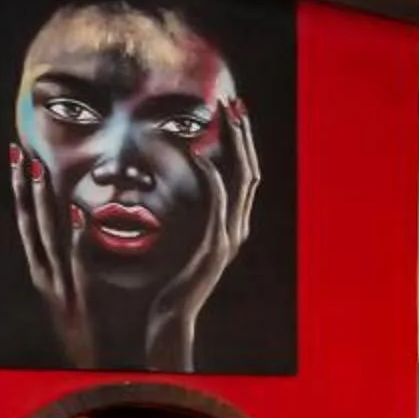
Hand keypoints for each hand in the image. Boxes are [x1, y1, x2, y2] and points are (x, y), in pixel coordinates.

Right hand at [9, 143, 95, 367]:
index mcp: (44, 273)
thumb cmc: (91, 336)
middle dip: (24, 187)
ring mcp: (60, 286)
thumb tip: (79, 233)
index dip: (21, 190)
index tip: (18, 156)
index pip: (28, 223)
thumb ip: (73, 267)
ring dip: (43, 201)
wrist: (96, 374)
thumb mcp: (73, 298)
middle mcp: (46, 276)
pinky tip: (76, 215)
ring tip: (40, 168)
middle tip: (21, 149)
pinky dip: (74, 237)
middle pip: (30, 224)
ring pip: (47, 236)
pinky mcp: (81, 297)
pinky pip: (78, 262)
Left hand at [144, 96, 259, 371]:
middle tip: (232, 102)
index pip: (245, 173)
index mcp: (234, 224)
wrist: (171, 316)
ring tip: (222, 116)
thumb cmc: (169, 280)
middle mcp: (239, 226)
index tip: (232, 114)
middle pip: (249, 169)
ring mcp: (230, 236)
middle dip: (242, 134)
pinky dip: (209, 175)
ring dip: (232, 144)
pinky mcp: (214, 244)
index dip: (242, 142)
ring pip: (240, 179)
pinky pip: (216, 202)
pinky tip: (196, 154)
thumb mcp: (183, 242)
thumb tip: (177, 189)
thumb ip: (188, 215)